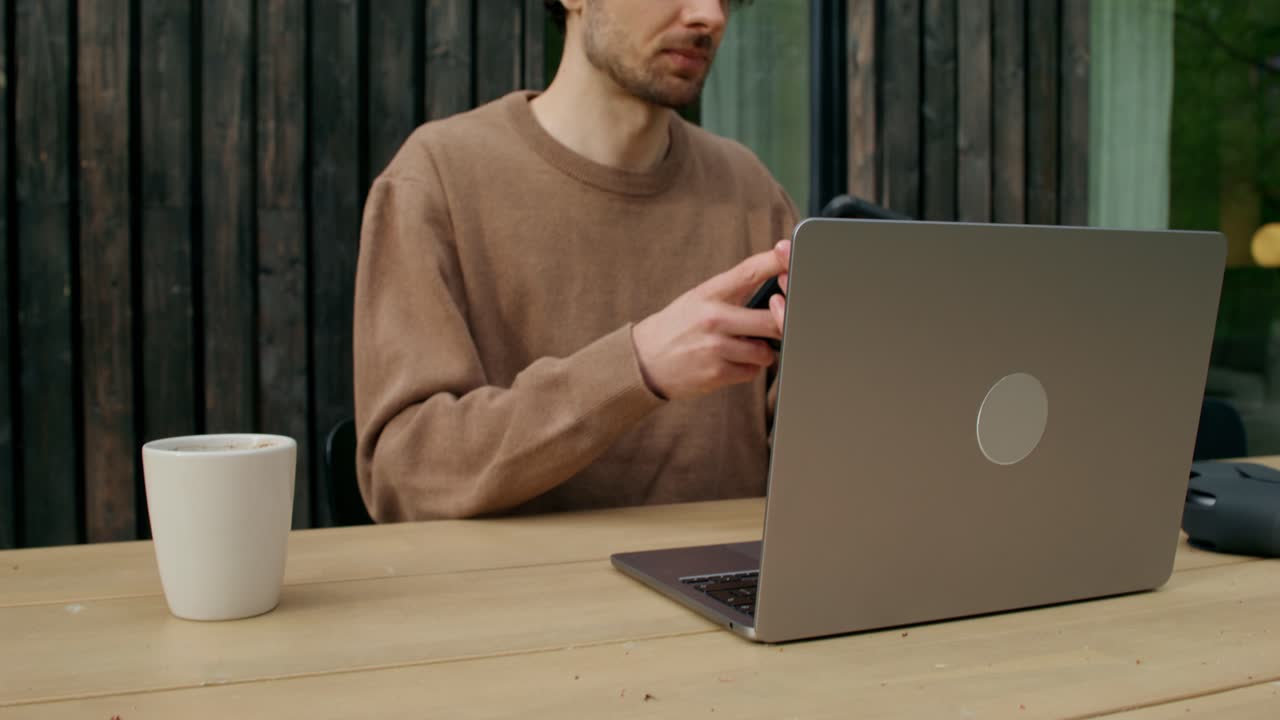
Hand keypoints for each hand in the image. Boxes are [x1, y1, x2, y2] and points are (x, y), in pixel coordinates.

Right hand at [632, 240, 790, 400]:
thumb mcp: (699, 297)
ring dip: (762, 351)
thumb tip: (778, 274)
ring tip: (745, 347)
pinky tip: (732, 362)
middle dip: (781, 323)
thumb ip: (734, 288)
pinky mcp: (716, 373)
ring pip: (765, 350)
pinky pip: (753, 371)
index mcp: (709, 293)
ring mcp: (715, 347)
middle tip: (775, 323)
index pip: (750, 271)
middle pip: (772, 319)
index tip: (791, 253)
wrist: (644, 360)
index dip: (777, 261)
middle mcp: (712, 317)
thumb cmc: (679, 326)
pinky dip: (749, 368)